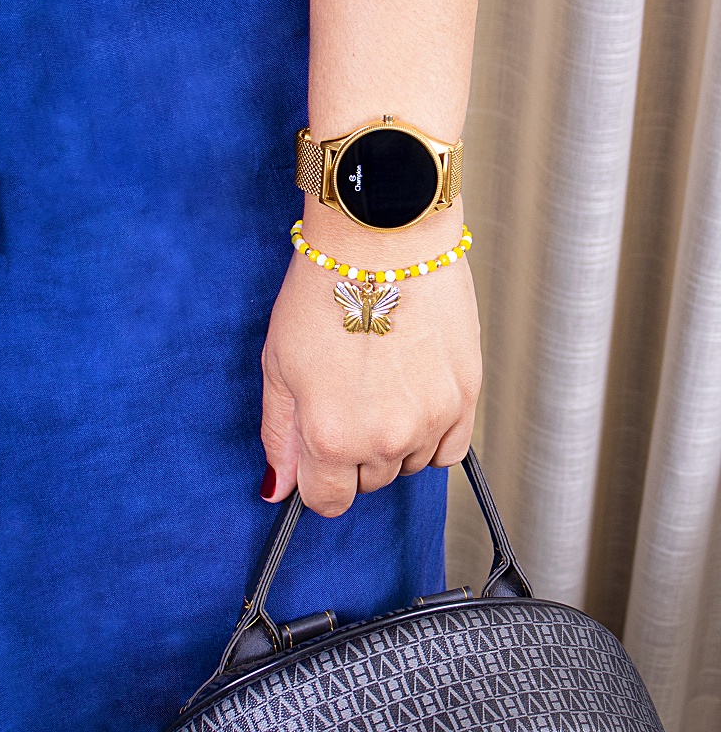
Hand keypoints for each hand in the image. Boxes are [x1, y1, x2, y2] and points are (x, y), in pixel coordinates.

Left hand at [260, 235, 481, 516]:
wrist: (382, 243)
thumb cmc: (323, 294)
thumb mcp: (278, 366)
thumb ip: (279, 436)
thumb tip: (278, 489)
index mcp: (330, 436)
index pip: (327, 500)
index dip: (318, 481)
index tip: (319, 459)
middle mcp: (383, 439)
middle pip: (368, 483)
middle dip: (352, 456)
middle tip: (348, 401)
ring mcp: (430, 420)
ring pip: (407, 465)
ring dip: (392, 444)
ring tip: (381, 388)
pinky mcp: (464, 397)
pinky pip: (448, 450)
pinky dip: (431, 437)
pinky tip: (414, 400)